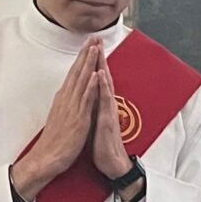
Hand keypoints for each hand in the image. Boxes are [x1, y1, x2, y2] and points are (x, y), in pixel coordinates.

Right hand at [11, 43, 99, 201]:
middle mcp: (67, 99)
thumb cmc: (55, 141)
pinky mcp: (78, 118)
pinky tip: (94, 75)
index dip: (81, 59)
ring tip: (94, 48)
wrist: (48, 158)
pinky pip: (85, 99)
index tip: (87, 45)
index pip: (73, 74)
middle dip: (86, 54)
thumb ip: (65, 105)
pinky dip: (90, 86)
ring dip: (88, 63)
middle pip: (77, 72)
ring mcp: (72, 108)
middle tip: (92, 38)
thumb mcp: (60, 117)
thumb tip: (67, 96)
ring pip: (81, 81)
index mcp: (64, 99)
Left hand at [91, 52, 135, 181]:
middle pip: (102, 76)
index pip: (96, 79)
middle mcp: (105, 104)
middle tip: (96, 38)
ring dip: (102, 66)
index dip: (92, 62)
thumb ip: (93, 107)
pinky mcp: (107, 120)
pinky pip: (105, 101)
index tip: (89, 46)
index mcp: (99, 104)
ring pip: (105, 84)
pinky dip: (103, 88)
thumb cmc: (103, 145)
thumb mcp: (94, 122)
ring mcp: (107, 111)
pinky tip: (101, 76)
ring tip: (99, 50)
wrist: (111, 163)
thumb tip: (89, 96)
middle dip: (98, 57)